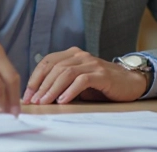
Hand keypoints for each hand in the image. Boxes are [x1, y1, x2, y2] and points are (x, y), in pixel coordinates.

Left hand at [23, 47, 146, 104]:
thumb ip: (62, 82)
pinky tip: (63, 100)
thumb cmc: (101, 84)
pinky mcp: (102, 74)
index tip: (27, 94)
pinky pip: (82, 80)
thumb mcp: (78, 80)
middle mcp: (80, 55)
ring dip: (53, 89)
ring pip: (66, 73)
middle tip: (33, 101)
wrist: (130, 82)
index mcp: (72, 54)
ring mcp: (92, 63)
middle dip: (41, 85)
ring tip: (45, 102)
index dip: (35, 77)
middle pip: (54, 67)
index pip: (47, 62)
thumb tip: (39, 95)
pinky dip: (70, 91)